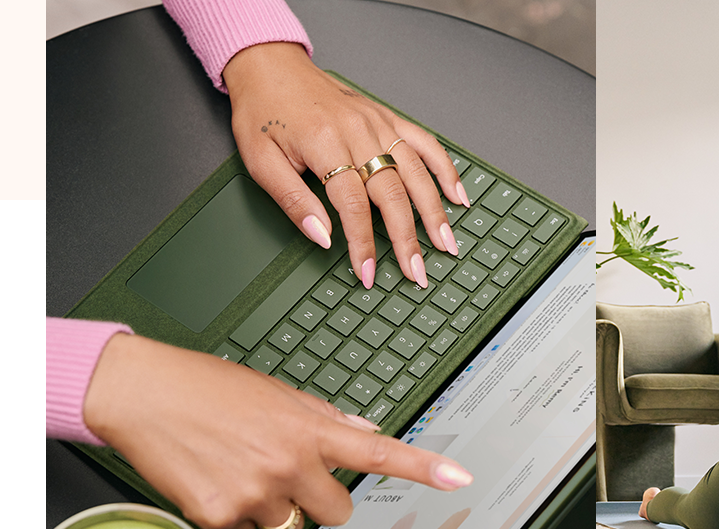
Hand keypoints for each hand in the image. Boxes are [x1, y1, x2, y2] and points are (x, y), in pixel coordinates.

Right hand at [83, 334, 473, 528]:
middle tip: (284, 471)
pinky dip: (235, 515)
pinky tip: (214, 480)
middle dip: (318, 498)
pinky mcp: (220, 517)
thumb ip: (321, 418)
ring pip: (289, 526)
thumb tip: (361, 430)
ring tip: (237, 467)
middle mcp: (288, 463)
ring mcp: (255, 493)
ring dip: (273, 506)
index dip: (423, 468)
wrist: (140, 393)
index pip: (377, 452)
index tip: (458, 478)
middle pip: (336, 512)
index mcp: (308, 428)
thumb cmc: (204, 387)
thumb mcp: (273, 393)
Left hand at [222, 42, 467, 289]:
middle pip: (393, 194)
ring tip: (447, 244)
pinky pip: (424, 143)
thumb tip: (323, 238)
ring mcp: (377, 123)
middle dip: (408, 239)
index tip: (368, 272)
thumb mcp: (261, 161)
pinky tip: (457, 196)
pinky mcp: (386, 117)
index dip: (363, 243)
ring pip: (416, 173)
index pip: (353, 206)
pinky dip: (445, 170)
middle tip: (417, 272)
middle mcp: (357, 131)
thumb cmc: (263, 112)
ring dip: (435, 212)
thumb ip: (294, 202)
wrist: (270, 65)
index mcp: (325, 143)